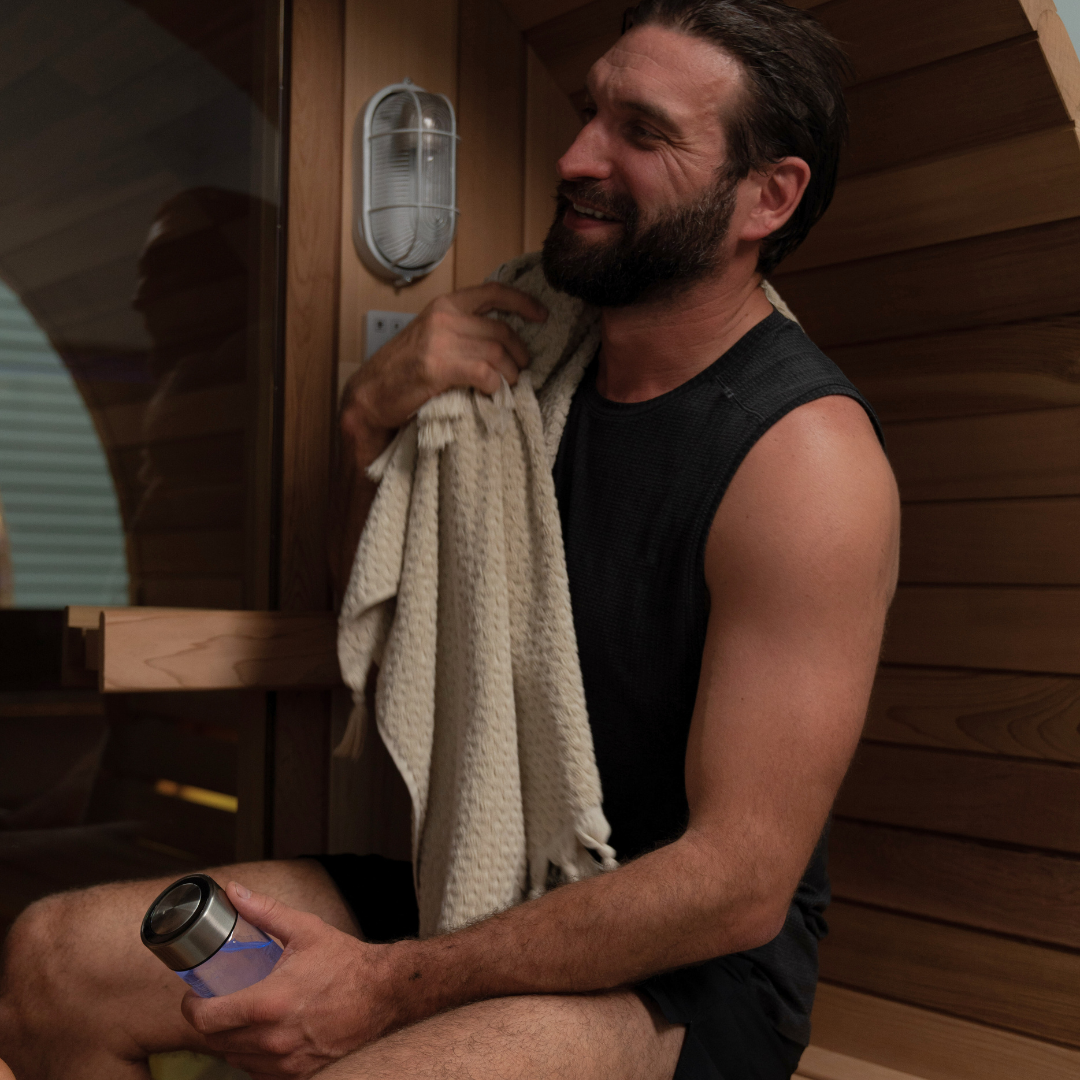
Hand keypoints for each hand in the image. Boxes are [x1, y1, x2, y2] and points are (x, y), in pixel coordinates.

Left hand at [181, 883, 401, 1078]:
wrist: (383, 993)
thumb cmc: (345, 962)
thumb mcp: (305, 930)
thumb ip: (265, 911)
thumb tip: (235, 892)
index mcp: (269, 1003)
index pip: (207, 1019)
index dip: (192, 1008)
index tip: (194, 996)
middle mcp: (273, 1039)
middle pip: (217, 1042)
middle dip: (209, 1022)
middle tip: (216, 1002)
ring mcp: (286, 1062)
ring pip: (235, 1059)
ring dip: (230, 1040)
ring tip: (239, 1017)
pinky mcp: (299, 1075)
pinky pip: (258, 1073)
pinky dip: (252, 1057)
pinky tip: (261, 1035)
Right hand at [340, 282, 547, 459]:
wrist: (370, 395)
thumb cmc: (402, 370)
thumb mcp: (432, 336)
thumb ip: (461, 330)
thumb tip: (501, 340)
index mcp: (445, 305)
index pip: (494, 292)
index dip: (524, 303)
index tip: (542, 316)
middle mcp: (444, 317)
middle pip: (502, 330)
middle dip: (519, 353)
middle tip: (521, 370)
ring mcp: (440, 341)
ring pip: (497, 353)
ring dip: (510, 373)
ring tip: (508, 385)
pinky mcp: (438, 367)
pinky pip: (485, 373)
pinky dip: (494, 385)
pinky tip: (491, 392)